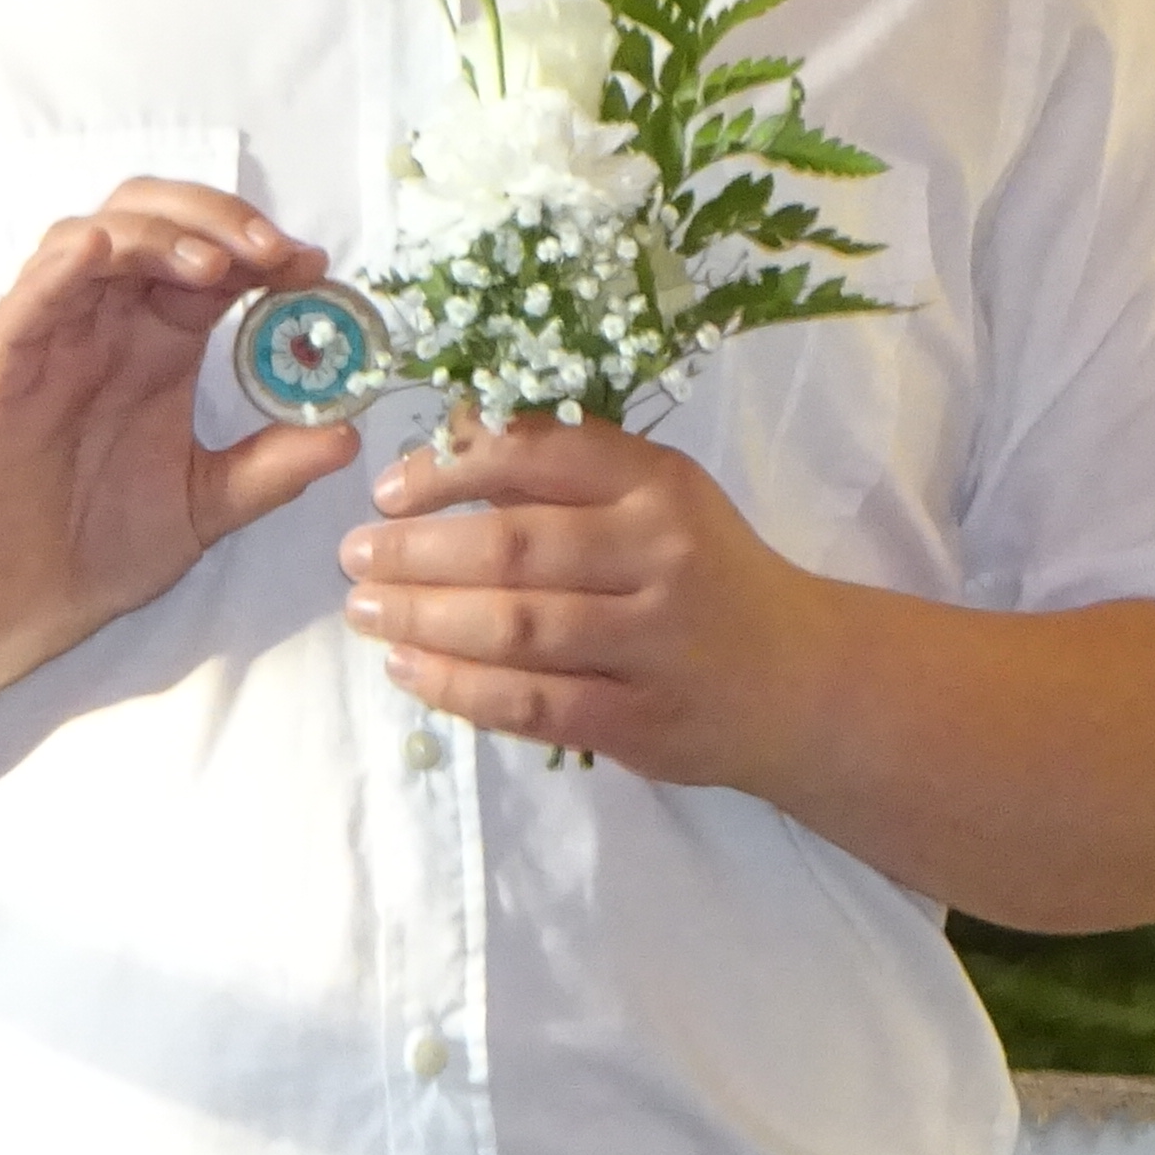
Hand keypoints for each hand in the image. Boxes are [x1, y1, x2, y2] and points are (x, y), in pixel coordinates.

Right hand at [0, 180, 360, 687]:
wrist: (9, 613)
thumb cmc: (93, 550)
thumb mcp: (204, 507)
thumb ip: (272, 469)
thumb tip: (350, 436)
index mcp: (156, 346)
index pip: (211, 261)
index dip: (262, 250)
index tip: (315, 269)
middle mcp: (103, 327)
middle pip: (152, 221)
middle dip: (216, 219)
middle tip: (272, 253)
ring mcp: (48, 340)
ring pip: (91, 237)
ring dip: (156, 234)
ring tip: (216, 265)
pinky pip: (25, 300)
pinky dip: (63, 265)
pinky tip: (102, 252)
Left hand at [336, 417, 837, 788]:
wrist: (800, 681)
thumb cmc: (706, 574)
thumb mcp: (657, 500)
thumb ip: (565, 470)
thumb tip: (452, 434)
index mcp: (658, 484)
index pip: (539, 457)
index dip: (450, 469)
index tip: (388, 488)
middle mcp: (661, 555)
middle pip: (514, 548)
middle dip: (416, 552)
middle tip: (354, 556)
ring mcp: (653, 643)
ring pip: (515, 629)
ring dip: (423, 620)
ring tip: (366, 613)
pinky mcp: (642, 721)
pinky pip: (530, 704)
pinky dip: (458, 688)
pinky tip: (411, 671)